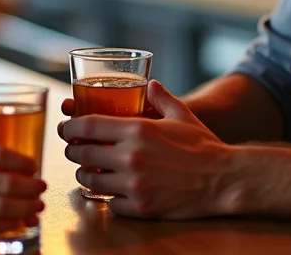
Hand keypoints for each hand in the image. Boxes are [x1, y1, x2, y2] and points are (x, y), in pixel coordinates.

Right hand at [0, 144, 45, 238]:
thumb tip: (13, 164)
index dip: (21, 160)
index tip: (33, 166)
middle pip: (4, 183)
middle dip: (30, 187)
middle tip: (41, 188)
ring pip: (0, 207)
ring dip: (24, 208)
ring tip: (36, 207)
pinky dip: (7, 226)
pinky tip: (16, 223)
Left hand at [58, 81, 236, 219]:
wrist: (224, 179)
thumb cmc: (203, 145)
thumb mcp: (182, 115)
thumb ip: (162, 97)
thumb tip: (150, 84)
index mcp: (138, 130)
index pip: (88, 126)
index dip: (71, 126)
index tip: (67, 127)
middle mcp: (131, 156)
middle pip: (82, 153)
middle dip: (73, 150)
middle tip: (74, 149)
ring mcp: (134, 184)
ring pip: (90, 181)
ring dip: (85, 174)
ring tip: (89, 170)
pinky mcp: (140, 206)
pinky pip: (110, 203)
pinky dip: (108, 197)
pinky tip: (112, 190)